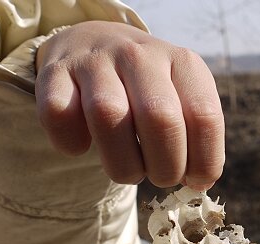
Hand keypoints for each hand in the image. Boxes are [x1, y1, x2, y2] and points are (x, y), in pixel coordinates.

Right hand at [35, 21, 223, 189]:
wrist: (99, 44)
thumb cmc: (151, 90)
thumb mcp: (184, 102)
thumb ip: (198, 139)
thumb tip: (199, 183)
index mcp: (183, 64)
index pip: (204, 117)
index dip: (203, 161)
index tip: (195, 179)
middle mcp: (140, 55)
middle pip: (159, 119)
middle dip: (165, 168)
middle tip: (161, 177)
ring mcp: (95, 60)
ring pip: (108, 116)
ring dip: (123, 164)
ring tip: (129, 169)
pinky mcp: (55, 72)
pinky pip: (59, 114)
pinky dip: (70, 142)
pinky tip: (84, 145)